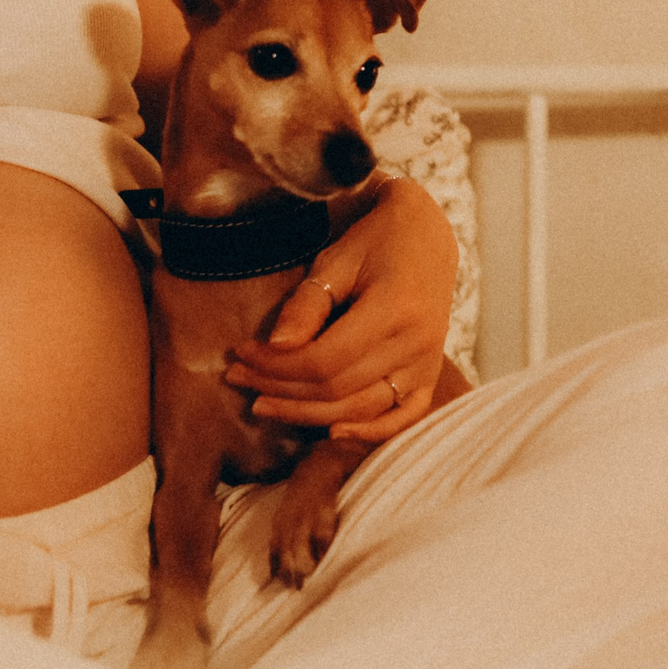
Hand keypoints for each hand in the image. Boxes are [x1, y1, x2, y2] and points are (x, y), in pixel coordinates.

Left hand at [225, 177, 456, 441]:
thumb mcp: (336, 260)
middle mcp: (417, 344)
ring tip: (262, 404)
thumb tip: (276, 347)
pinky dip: (370, 432)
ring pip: (361, 409)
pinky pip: (402, 417)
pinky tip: (332, 432)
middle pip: (337, 389)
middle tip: (237, 377)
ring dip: (307, 414)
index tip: (240, 353)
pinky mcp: (430, 375)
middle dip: (280, 388)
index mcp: (394, 310)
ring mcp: (427, 364)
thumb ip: (308, 304)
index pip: (323, 360)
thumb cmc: (374, 241)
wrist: (426, 236)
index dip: (275, 366)